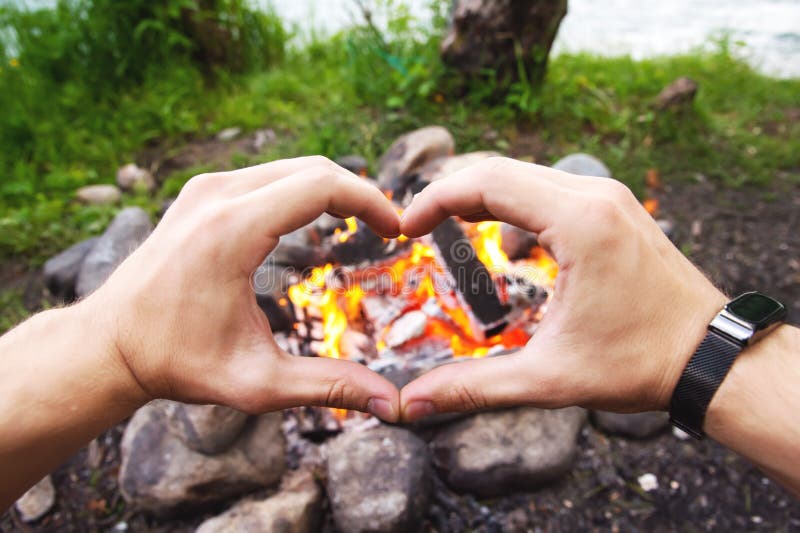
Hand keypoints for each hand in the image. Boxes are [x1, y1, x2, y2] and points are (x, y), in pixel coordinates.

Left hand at [85, 157, 401, 420]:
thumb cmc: (177, 363)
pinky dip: (301, 190)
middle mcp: (216, 195)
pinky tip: (317, 221)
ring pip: (290, 167)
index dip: (369, 201)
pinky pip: (266, 176)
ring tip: (360, 224)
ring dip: (330, 189)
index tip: (397, 229)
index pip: (321, 185)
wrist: (110, 345)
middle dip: (357, 192)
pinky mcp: (201, 194)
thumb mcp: (257, 383)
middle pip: (311, 168)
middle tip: (387, 228)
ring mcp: (205, 189)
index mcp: (231, 230)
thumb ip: (329, 387)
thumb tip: (391, 403)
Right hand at [398, 157, 726, 420]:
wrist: (712, 359)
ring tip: (445, 228)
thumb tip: (412, 404)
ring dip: (480, 195)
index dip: (434, 199)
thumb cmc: (640, 365)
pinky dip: (512, 202)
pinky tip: (500, 237)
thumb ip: (474, 387)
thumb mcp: (549, 378)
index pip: (486, 182)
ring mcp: (609, 197)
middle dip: (449, 194)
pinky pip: (549, 187)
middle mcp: (595, 195)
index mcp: (579, 222)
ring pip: (525, 173)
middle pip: (500, 168)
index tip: (403, 228)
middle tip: (415, 227)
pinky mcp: (615, 208)